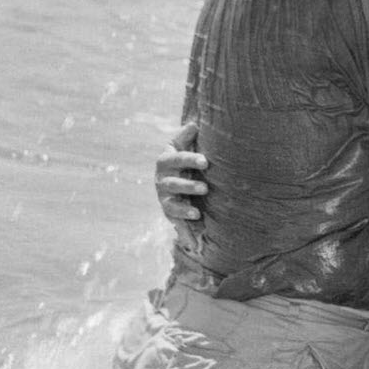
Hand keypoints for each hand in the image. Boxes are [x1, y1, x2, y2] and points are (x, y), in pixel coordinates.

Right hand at [155, 120, 208, 240]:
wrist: (172, 175)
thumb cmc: (181, 156)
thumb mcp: (180, 144)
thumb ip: (185, 136)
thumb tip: (194, 124)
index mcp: (166, 161)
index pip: (178, 159)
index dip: (191, 159)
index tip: (205, 161)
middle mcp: (162, 181)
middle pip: (174, 184)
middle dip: (188, 186)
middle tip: (205, 188)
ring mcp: (165, 198)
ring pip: (172, 205)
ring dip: (184, 210)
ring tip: (197, 212)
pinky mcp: (171, 213)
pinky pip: (176, 224)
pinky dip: (183, 234)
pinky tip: (192, 244)